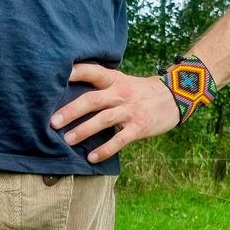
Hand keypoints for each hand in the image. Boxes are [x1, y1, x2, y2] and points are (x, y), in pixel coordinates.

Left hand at [50, 63, 181, 163]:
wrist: (176, 96)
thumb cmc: (140, 92)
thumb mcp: (123, 82)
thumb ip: (101, 88)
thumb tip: (68, 98)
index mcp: (115, 80)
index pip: (93, 72)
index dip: (76, 72)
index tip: (59, 75)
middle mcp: (121, 94)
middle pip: (93, 100)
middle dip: (72, 111)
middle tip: (53, 122)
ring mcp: (131, 110)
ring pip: (104, 120)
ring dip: (84, 130)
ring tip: (67, 140)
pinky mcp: (139, 127)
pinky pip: (119, 140)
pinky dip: (105, 149)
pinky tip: (92, 157)